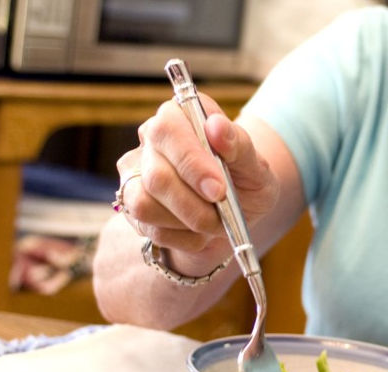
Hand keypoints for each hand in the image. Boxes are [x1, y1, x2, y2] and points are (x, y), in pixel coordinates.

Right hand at [115, 95, 278, 258]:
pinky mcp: (131, 206)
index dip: (191, 163)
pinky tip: (200, 231)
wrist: (235, 215)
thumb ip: (239, 146)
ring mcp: (135, 174)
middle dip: (194, 206)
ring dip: (188, 222)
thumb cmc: (247, 183)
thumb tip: (217, 127)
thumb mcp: (256, 167)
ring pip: (144, 206)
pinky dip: (182, 238)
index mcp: (180, 117)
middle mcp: (151, 140)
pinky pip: (149, 230)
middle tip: (222, 215)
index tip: (218, 190)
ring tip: (214, 222)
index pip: (168, 131)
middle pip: (156, 177)